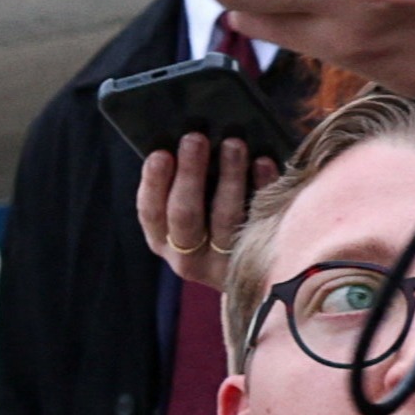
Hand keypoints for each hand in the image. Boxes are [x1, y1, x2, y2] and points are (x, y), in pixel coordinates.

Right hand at [135, 136, 269, 291]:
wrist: (256, 276)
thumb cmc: (213, 224)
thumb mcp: (189, 211)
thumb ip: (182, 185)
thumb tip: (189, 140)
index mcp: (162, 241)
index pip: (151, 212)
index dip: (154, 183)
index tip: (160, 153)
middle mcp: (188, 259)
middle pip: (185, 215)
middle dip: (189, 173)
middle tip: (195, 138)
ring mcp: (225, 264)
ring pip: (225, 218)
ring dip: (229, 176)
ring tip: (234, 143)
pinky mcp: (260, 259)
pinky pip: (261, 220)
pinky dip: (262, 188)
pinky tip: (263, 162)